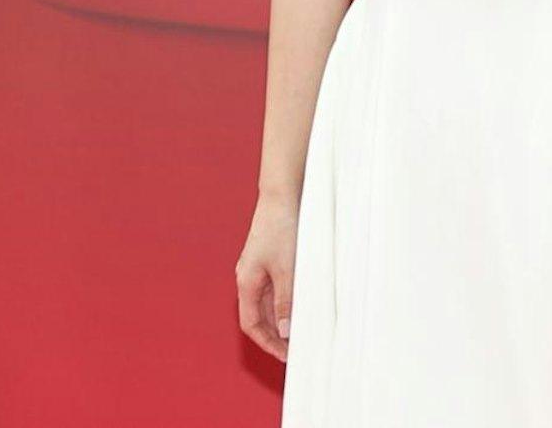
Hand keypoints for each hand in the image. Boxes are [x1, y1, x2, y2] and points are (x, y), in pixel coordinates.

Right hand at [235, 194, 299, 361]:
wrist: (282, 194)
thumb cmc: (280, 227)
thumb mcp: (286, 269)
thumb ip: (286, 301)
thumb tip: (285, 331)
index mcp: (246, 282)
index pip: (252, 324)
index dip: (267, 343)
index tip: (286, 356)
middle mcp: (250, 278)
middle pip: (261, 316)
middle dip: (277, 335)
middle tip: (298, 349)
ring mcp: (260, 269)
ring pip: (271, 303)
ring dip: (285, 318)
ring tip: (305, 331)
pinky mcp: (272, 259)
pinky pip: (279, 288)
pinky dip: (290, 301)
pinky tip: (305, 305)